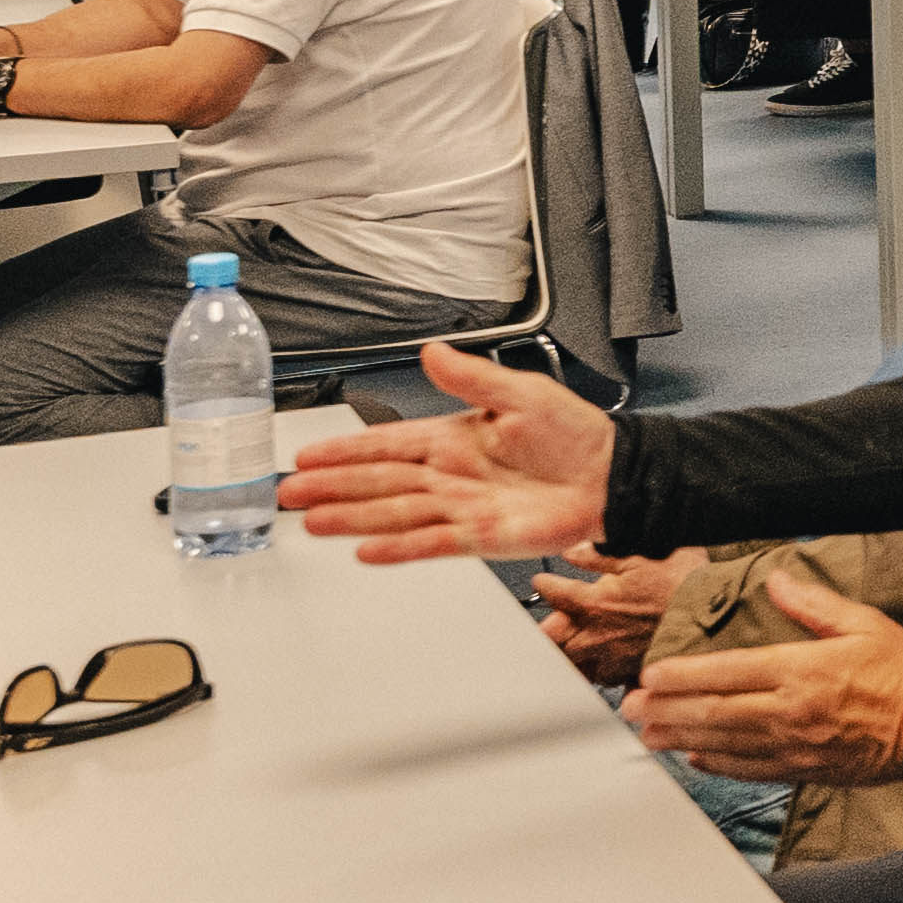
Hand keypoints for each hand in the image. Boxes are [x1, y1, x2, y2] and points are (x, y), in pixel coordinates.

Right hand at [273, 341, 619, 562]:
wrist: (612, 475)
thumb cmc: (574, 434)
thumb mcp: (522, 392)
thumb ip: (473, 377)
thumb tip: (433, 352)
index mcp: (453, 437)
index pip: (387, 443)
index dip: (346, 450)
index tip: (309, 456)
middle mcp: (449, 473)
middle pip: (379, 481)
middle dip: (333, 487)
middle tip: (291, 494)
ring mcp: (460, 506)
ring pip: (396, 512)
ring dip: (354, 518)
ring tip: (315, 523)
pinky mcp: (480, 535)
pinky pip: (432, 541)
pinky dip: (400, 547)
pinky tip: (367, 549)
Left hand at [534, 554, 676, 684]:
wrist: (718, 619)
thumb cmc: (686, 586)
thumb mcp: (643, 555)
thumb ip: (601, 555)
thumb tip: (573, 551)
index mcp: (595, 603)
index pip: (554, 594)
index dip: (546, 585)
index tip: (544, 582)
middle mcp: (598, 635)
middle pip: (553, 640)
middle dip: (546, 631)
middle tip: (545, 625)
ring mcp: (613, 659)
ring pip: (574, 665)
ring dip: (567, 656)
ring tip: (567, 650)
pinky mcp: (632, 675)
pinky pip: (606, 682)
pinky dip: (600, 675)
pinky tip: (603, 669)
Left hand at [622, 568, 902, 783]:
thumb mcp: (864, 622)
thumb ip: (813, 603)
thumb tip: (775, 579)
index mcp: (802, 669)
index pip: (726, 671)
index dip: (682, 675)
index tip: (651, 675)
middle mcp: (790, 710)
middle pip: (713, 711)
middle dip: (666, 711)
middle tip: (630, 710)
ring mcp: (794, 745)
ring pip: (723, 744)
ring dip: (680, 739)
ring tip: (647, 735)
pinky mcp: (804, 769)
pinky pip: (750, 770)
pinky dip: (718, 765)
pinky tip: (696, 759)